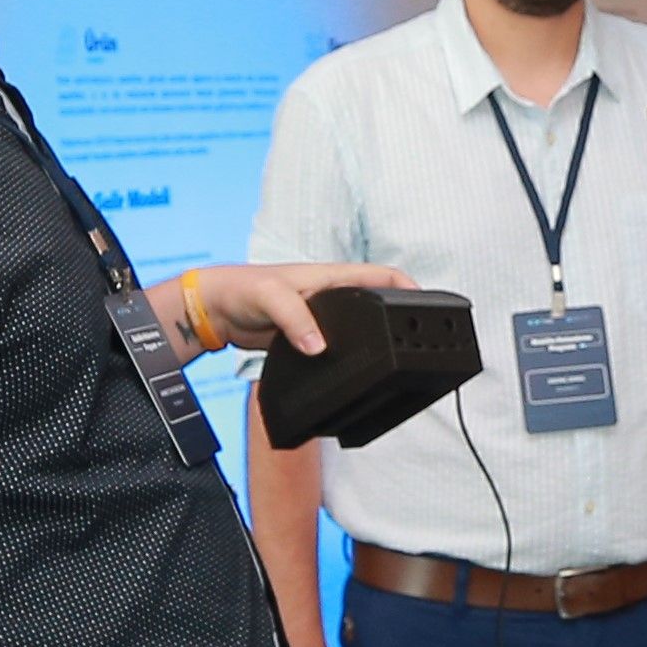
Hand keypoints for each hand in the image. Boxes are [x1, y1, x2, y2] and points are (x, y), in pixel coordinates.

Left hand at [177, 261, 411, 356]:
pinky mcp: (310, 338)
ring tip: (394, 357)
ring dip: (374, 340)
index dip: (409, 287)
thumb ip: (296, 319)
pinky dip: (349, 357)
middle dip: (399, 317)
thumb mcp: (271, 297)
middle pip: (377, 304)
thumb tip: (320, 347)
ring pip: (359, 329)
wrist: (216, 310)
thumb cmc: (241, 289)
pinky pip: (338, 347)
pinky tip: (355, 371)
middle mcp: (332, 295)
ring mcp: (322, 318)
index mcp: (331, 276)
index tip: (429, 306)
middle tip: (419, 337)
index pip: (382, 276)